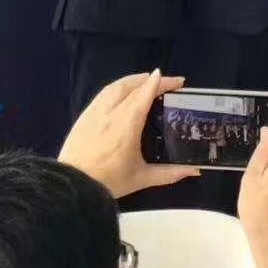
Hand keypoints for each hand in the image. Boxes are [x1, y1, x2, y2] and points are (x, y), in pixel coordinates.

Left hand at [58, 70, 200, 197]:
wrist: (72, 187)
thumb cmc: (108, 181)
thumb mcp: (141, 178)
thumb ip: (169, 173)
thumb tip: (195, 171)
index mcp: (127, 124)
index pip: (145, 94)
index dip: (162, 83)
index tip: (178, 81)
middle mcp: (111, 113)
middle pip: (132, 86)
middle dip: (150, 79)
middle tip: (165, 81)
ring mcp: (95, 113)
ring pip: (115, 87)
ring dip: (133, 80)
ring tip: (144, 81)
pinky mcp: (83, 117)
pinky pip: (103, 95)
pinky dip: (117, 88)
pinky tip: (121, 92)